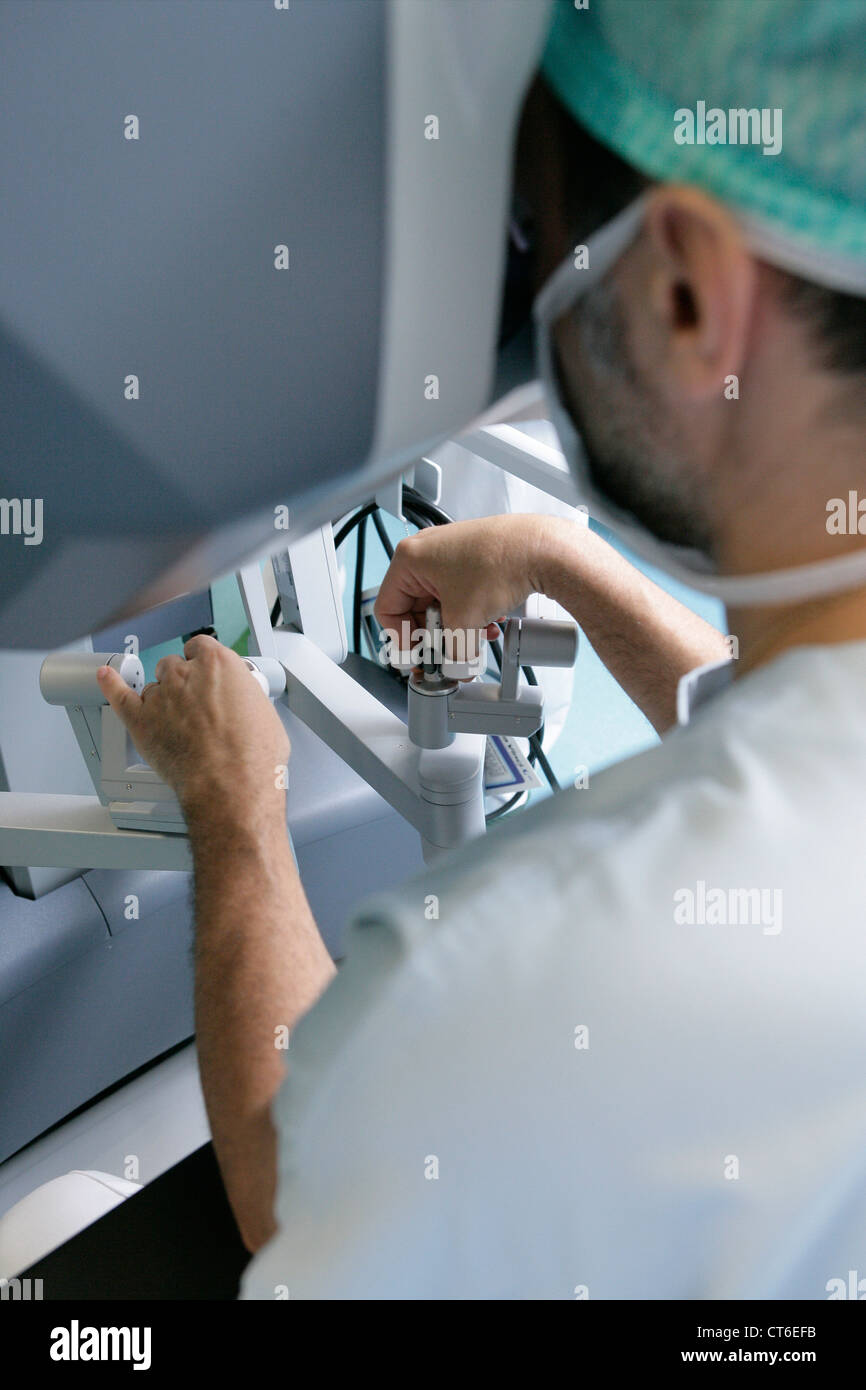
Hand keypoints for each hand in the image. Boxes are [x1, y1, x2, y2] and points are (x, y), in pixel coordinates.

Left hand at [96, 635, 290, 830]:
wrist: (231, 786)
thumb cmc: (253, 756)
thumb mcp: (265, 713)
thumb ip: (244, 697)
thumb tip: (244, 703)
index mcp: (218, 664)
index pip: (200, 647)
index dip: (201, 662)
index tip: (204, 674)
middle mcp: (185, 674)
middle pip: (174, 665)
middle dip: (182, 682)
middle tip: (195, 706)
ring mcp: (160, 697)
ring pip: (153, 687)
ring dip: (162, 699)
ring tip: (176, 722)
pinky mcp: (140, 721)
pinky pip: (119, 695)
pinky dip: (111, 685)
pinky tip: (107, 677)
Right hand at [374, 514, 547, 659]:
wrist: (543, 549)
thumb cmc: (501, 564)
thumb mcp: (464, 620)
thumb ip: (451, 653)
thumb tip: (453, 668)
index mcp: (409, 558)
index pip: (388, 609)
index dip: (402, 640)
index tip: (418, 657)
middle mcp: (427, 551)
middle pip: (416, 608)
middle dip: (435, 636)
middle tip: (447, 655)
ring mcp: (451, 552)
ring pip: (441, 603)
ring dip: (455, 628)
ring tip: (472, 640)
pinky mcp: (472, 558)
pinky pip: (460, 594)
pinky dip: (470, 613)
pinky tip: (486, 625)